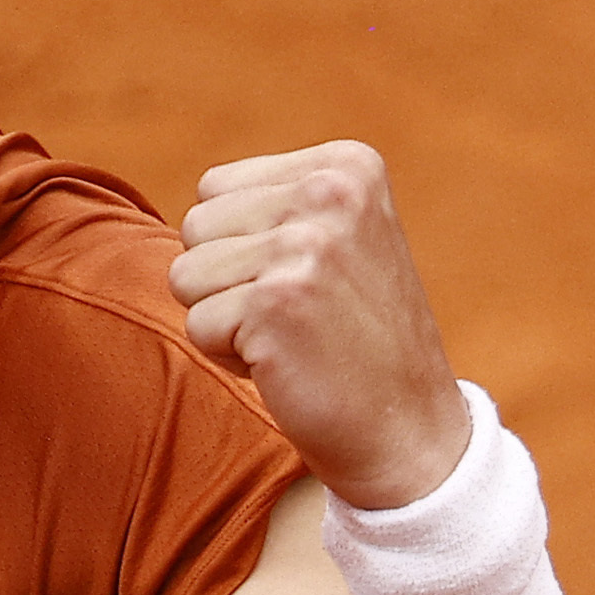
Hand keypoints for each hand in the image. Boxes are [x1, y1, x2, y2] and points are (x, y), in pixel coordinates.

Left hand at [170, 140, 471, 509]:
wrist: (409, 429)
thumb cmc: (356, 339)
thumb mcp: (340, 238)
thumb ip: (278, 204)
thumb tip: (192, 210)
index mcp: (347, 165)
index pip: (215, 188)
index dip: (241, 246)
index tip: (306, 280)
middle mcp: (329, 192)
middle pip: (195, 226)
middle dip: (227, 281)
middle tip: (296, 314)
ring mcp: (305, 245)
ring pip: (186, 274)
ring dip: (225, 319)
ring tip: (291, 335)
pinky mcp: (276, 303)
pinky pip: (198, 325)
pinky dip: (230, 358)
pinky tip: (288, 363)